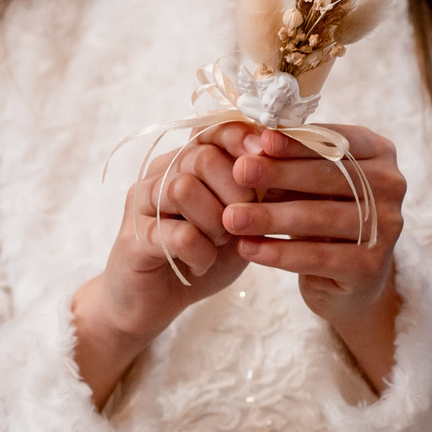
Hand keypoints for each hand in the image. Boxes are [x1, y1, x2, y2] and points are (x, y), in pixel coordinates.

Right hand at [71, 132, 254, 402]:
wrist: (152, 301)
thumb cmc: (201, 256)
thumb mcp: (238, 222)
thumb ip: (258, 193)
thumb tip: (297, 166)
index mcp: (186, 163)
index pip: (214, 131)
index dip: (243, 141)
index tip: (268, 158)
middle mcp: (160, 174)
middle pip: (201, 156)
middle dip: (235, 190)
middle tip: (242, 222)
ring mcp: (142, 205)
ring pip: (183, 188)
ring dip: (214, 220)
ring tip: (220, 242)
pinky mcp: (134, 239)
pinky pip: (175, 234)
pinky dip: (199, 251)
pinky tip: (202, 263)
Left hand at [221, 124, 406, 385]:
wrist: (348, 278)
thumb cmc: (322, 212)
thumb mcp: (309, 181)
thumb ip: (289, 160)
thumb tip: (252, 140)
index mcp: (379, 153)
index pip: (337, 141)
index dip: (298, 141)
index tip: (262, 140)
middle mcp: (392, 186)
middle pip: (328, 177)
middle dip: (279, 174)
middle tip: (238, 172)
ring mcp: (387, 228)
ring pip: (319, 217)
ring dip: (270, 217)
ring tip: (232, 218)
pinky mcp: (371, 266)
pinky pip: (316, 257)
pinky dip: (278, 252)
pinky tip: (248, 249)